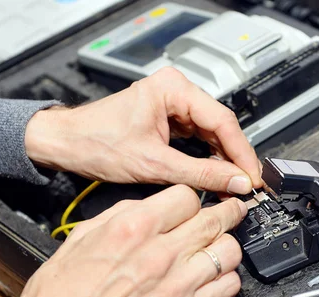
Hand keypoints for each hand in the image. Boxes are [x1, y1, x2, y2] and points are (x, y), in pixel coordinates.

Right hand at [0, 185, 246, 296]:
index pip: (187, 196)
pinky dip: (226, 277)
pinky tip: (214, 275)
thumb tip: (152, 207)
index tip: (190, 203)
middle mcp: (161, 253)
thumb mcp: (84, 235)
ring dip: (226, 244)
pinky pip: (227, 287)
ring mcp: (178, 285)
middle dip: (227, 209)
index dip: (190, 197)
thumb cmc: (61, 292)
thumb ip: (124, 214)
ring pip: (229, 252)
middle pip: (215, 219)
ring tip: (219, 243)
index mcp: (134, 227)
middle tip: (232, 208)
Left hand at [24, 67, 261, 194]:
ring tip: (234, 185)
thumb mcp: (154, 163)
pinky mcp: (167, 119)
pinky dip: (207, 158)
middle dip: (233, 158)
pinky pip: (197, 138)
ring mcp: (172, 105)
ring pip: (210, 134)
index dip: (241, 153)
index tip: (252, 177)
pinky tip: (215, 176)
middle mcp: (175, 91)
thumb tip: (235, 182)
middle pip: (219, 126)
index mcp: (173, 88)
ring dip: (222, 160)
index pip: (222, 120)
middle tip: (246, 185)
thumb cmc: (95, 142)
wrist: (66, 144)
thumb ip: (200, 174)